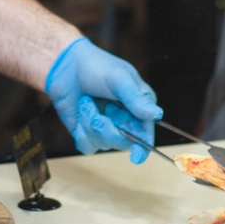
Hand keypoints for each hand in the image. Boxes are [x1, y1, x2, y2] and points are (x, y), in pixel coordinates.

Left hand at [44, 38, 160, 163]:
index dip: (143, 147)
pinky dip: (81, 131)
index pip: (146, 133)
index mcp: (141, 107)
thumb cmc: (97, 67)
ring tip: (86, 102)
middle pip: (124, 143)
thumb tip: (157, 115)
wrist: (67, 66)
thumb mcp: (119, 79)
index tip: (136, 156)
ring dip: (90, 123)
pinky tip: (80, 113)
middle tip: (96, 111)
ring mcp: (108, 129)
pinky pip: (87, 146)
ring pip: (104, 144)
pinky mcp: (89, 134)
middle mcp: (127, 121)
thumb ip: (135, 98)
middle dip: (107, 129)